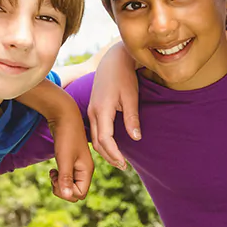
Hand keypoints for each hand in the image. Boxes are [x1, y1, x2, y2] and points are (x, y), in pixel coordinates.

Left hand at [48, 119, 93, 201]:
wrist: (64, 117)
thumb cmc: (66, 137)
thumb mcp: (64, 159)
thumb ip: (66, 178)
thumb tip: (66, 195)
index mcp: (87, 171)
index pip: (80, 194)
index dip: (66, 192)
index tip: (57, 180)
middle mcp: (84, 170)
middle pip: (75, 192)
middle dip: (62, 190)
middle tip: (53, 177)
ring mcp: (77, 166)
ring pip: (69, 185)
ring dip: (59, 184)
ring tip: (53, 174)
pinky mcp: (70, 161)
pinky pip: (66, 178)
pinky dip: (58, 177)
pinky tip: (53, 170)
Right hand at [87, 44, 139, 169]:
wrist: (113, 60)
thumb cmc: (124, 76)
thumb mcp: (131, 96)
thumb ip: (132, 118)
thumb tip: (136, 138)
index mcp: (102, 109)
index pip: (104, 139)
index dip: (114, 153)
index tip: (124, 164)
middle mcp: (93, 112)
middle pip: (97, 142)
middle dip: (109, 156)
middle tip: (123, 166)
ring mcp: (91, 110)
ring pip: (94, 137)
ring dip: (105, 150)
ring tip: (118, 159)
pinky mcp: (93, 108)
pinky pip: (94, 130)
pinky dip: (102, 141)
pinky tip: (112, 145)